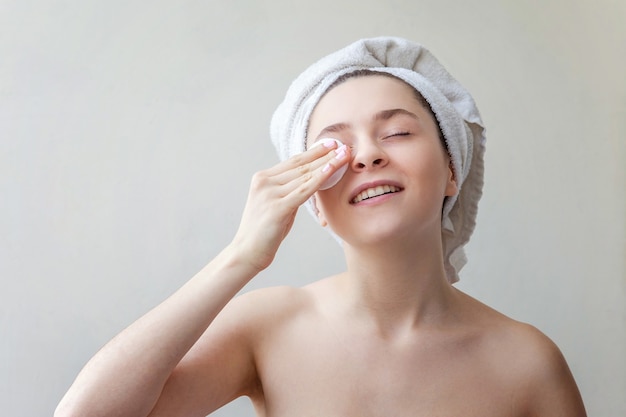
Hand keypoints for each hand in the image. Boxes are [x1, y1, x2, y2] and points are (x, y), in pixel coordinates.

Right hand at [231, 141, 349, 271]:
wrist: (247, 252)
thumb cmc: (265, 232)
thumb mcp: (277, 205)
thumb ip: (290, 192)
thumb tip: (311, 182)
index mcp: (262, 179)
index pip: (293, 162)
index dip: (314, 152)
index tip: (331, 144)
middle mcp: (264, 182)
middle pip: (300, 165)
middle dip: (324, 154)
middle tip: (343, 145)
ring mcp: (270, 194)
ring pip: (304, 175)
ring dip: (327, 163)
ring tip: (344, 155)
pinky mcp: (277, 208)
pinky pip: (304, 190)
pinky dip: (320, 178)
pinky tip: (332, 169)